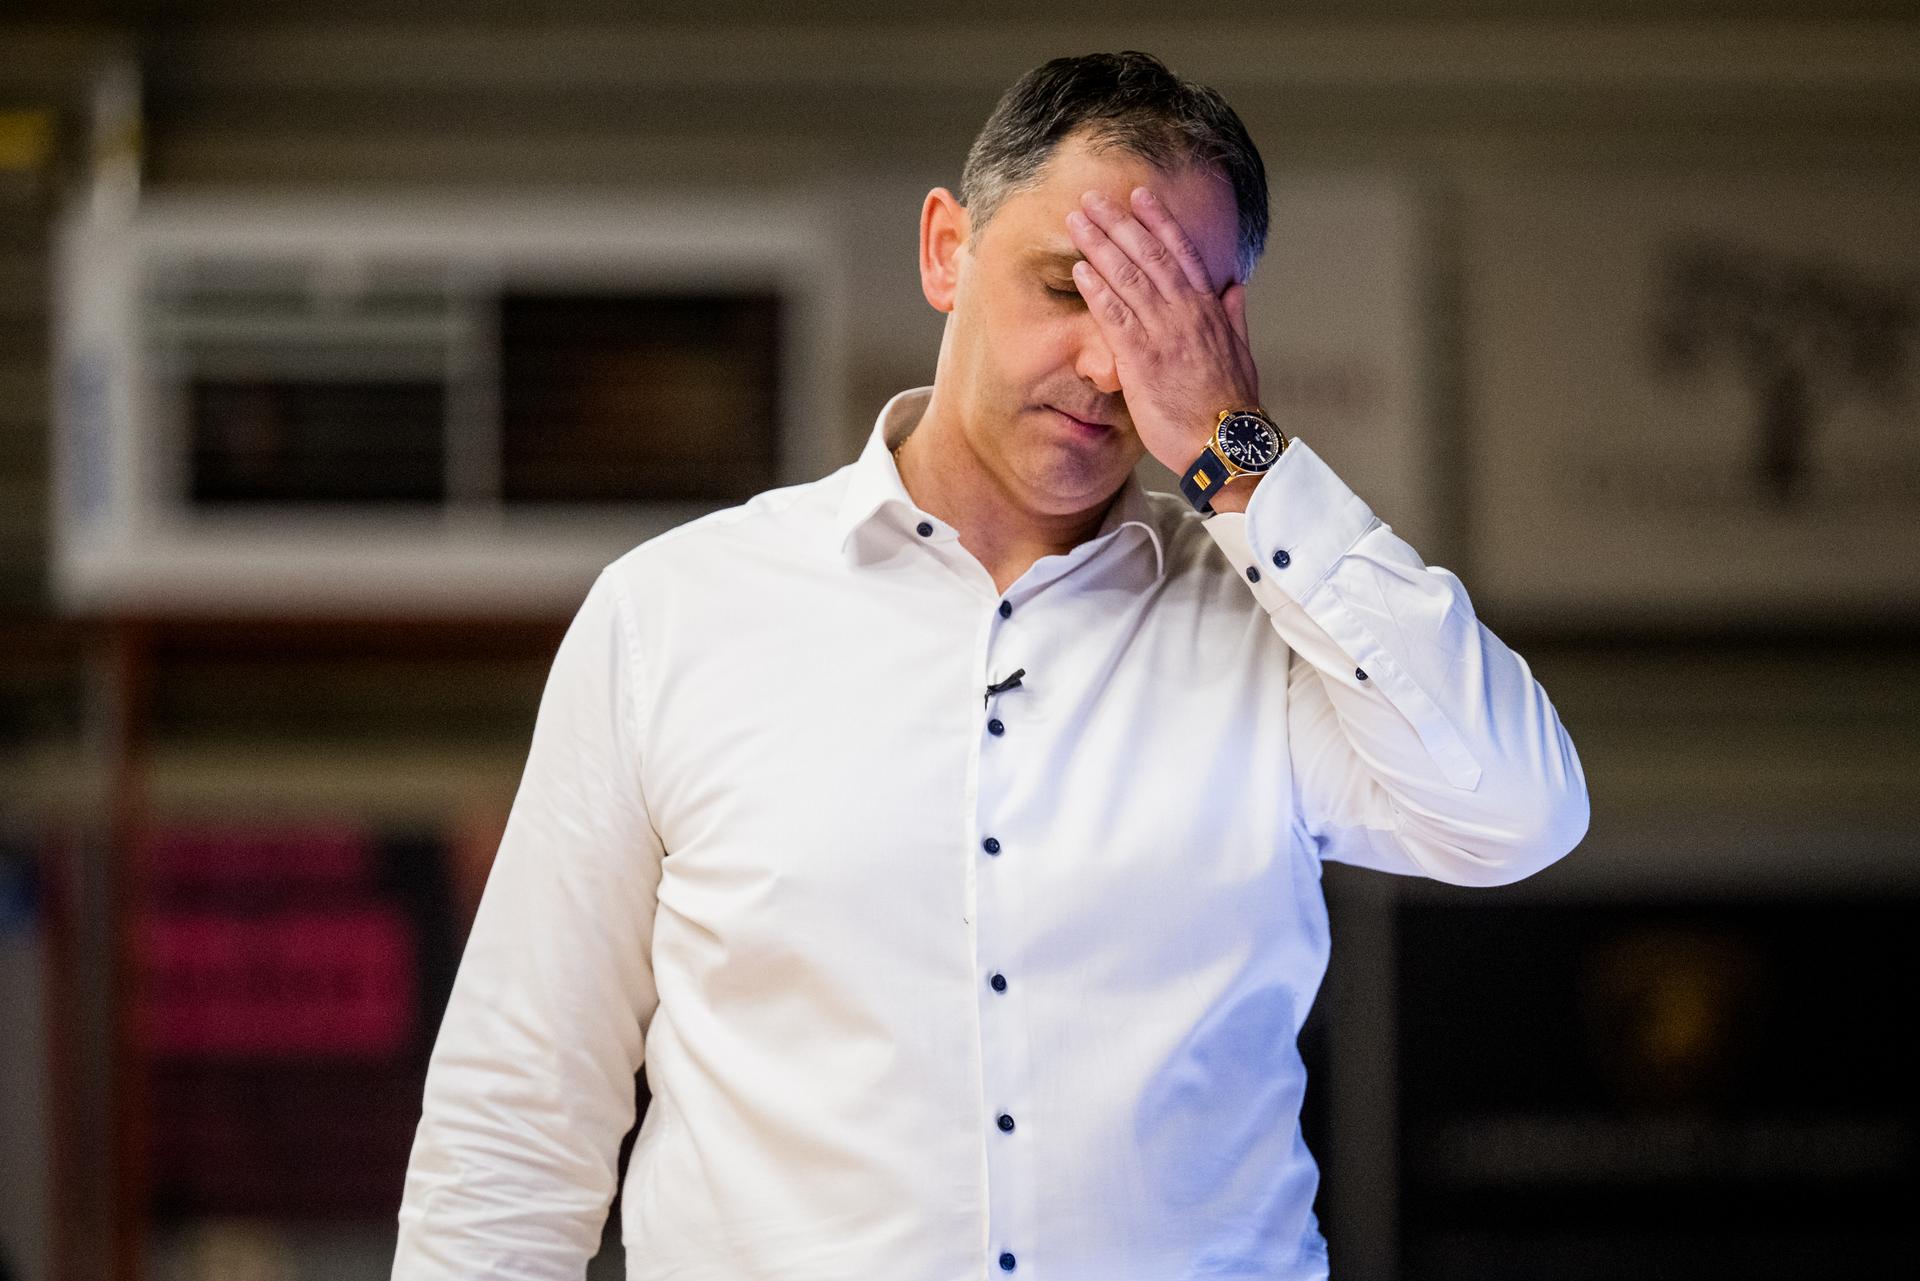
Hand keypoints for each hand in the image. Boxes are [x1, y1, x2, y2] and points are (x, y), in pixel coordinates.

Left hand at [1065, 186, 1259, 485]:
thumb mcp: (1242, 353)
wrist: (1227, 443)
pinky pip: (1116, 316)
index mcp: (1208, 309)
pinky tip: (1080, 269)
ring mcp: (1163, 333)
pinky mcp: (1142, 359)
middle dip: (1119, 223)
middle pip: (1148, 255)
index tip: (1140, 196)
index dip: (1159, 222)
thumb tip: (1234, 287)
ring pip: (1129, 278)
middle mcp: (1186, 312)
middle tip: (1093, 198)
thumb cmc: (1232, 404)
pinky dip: (1098, 290)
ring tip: (1078, 220)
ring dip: (1101, 245)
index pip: (1181, 253)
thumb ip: (1234, 317)